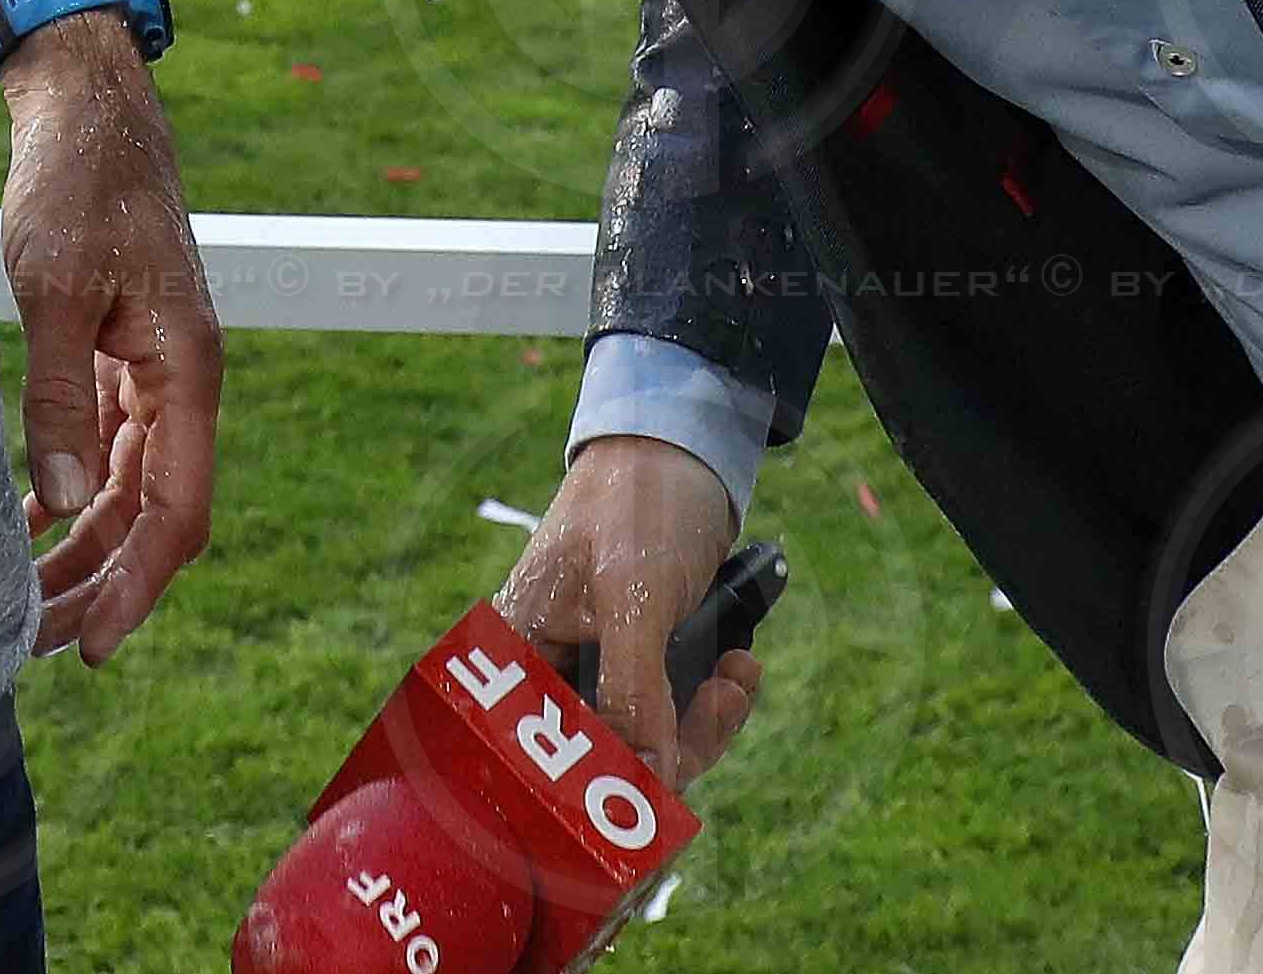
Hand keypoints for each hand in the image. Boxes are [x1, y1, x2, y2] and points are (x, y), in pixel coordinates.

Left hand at [0, 26, 221, 660]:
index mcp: (188, 369)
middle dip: (99, 583)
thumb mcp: (58, 289)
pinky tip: (24, 526)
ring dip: (82, 548)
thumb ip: (61, 398)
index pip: (178, 512)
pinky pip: (106, 445)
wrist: (88, 102)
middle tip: (32, 646)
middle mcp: (182, 380)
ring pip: (128, 487)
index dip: (137, 586)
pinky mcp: (122, 351)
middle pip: (152, 513)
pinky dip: (70, 492)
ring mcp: (154, 367)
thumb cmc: (79, 182)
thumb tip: (66, 504)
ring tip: (22, 606)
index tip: (91, 648)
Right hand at [491, 433, 760, 787]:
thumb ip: (634, 691)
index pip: (545, 758)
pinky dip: (713, 700)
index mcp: (520, 654)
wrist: (683, 443)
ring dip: (703, 724)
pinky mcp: (641, 657)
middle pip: (604, 760)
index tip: (652, 817)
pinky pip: (674, 711)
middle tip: (721, 704)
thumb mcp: (634, 598)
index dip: (595, 795)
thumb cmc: (638, 504)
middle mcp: (552, 669)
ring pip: (648, 742)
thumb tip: (649, 783)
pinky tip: (741, 665)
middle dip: (672, 750)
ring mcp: (599, 665)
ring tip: (739, 678)